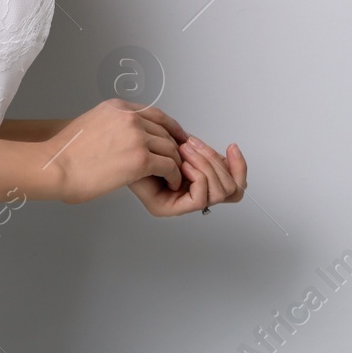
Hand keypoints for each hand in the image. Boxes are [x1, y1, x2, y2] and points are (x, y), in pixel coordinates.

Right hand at [43, 99, 188, 204]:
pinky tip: (168, 182)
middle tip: (177, 162)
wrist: (55, 165)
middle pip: (165, 131)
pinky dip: (172, 176)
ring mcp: (136, 136)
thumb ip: (111, 126)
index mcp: (117, 108)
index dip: (170, 127)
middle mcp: (129, 117)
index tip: (177, 139)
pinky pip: (168, 166)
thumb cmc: (65, 153)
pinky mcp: (140, 158)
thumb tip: (122, 138)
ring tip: (173, 176)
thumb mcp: (90, 125)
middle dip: (174, 148)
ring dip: (174, 164)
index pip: (155, 113)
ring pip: (170, 149)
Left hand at [129, 135, 246, 217]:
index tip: (232, 146)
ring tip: (186, 151)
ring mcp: (180, 206)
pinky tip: (182, 163)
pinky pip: (202, 196)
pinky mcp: (168, 209)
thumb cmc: (139, 145)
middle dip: (216, 162)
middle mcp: (190, 198)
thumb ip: (203, 150)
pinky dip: (198, 175)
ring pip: (220, 193)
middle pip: (232, 190)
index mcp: (196, 184)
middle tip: (193, 146)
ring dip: (207, 165)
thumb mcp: (181, 143)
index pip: (235, 187)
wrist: (111, 150)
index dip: (240, 167)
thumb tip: (229, 151)